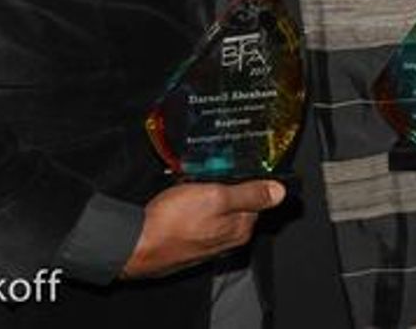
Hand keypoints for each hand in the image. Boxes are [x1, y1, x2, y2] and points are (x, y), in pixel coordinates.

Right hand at [121, 179, 284, 278]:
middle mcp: (227, 240)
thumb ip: (249, 194)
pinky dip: (193, 208)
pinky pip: (199, 219)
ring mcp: (207, 244)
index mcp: (240, 229)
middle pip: (236, 205)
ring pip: (216, 211)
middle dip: (225, 188)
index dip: (246, 180)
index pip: (257, 199)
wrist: (136, 245)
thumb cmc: (172, 222)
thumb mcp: (215, 197)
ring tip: (190, 187)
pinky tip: (180, 201)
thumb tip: (280, 192)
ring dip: (207, 196)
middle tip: (207, 176)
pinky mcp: (189, 243)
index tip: (231, 170)